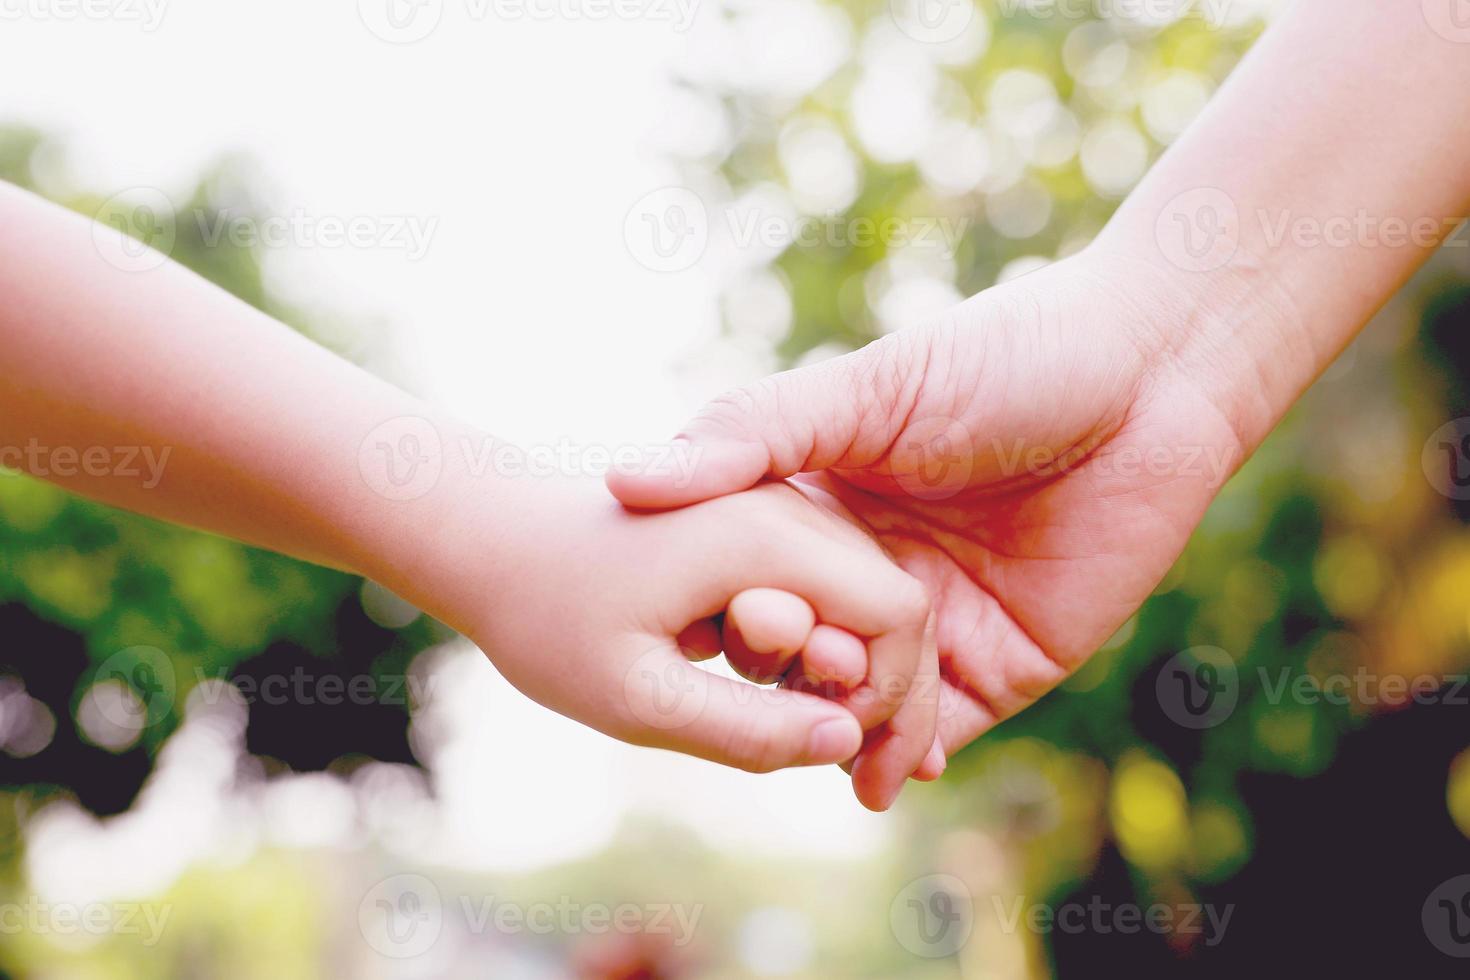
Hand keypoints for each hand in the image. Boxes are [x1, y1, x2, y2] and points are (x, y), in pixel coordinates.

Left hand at [432, 473, 936, 807]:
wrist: (491, 536)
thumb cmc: (548, 618)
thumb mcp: (637, 699)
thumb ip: (749, 730)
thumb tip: (846, 743)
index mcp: (764, 535)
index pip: (899, 615)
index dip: (892, 699)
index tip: (840, 763)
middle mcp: (783, 502)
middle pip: (892, 600)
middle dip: (883, 691)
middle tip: (841, 771)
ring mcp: (773, 500)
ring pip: (861, 591)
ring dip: (850, 668)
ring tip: (799, 730)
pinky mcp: (757, 515)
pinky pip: (822, 582)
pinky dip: (823, 640)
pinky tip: (785, 690)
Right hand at [607, 250, 1249, 769]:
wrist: (1153, 377)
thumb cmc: (1004, 360)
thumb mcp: (867, 391)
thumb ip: (754, 436)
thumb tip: (625, 484)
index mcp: (825, 504)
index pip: (748, 582)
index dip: (724, 612)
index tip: (699, 634)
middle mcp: (870, 570)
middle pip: (800, 653)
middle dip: (780, 682)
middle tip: (774, 690)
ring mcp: (935, 622)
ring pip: (863, 700)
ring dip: (837, 729)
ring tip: (820, 746)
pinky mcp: (1004, 662)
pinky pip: (941, 727)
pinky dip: (907, 755)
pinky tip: (879, 771)